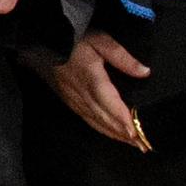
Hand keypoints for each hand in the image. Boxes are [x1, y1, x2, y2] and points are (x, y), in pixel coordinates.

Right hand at [36, 29, 153, 150]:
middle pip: (105, 118)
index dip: (123, 121)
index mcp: (92, 79)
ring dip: (114, 134)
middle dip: (124, 134)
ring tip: (132, 144)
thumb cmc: (72, 39)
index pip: (111, 105)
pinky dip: (101, 129)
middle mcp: (82, 94)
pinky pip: (87, 119)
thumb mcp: (100, 40)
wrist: (40, 42)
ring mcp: (74, 99)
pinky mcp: (68, 100)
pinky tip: (110, 133)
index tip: (136, 135)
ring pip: (96, 122)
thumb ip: (122, 57)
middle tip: (142, 146)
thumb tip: (144, 72)